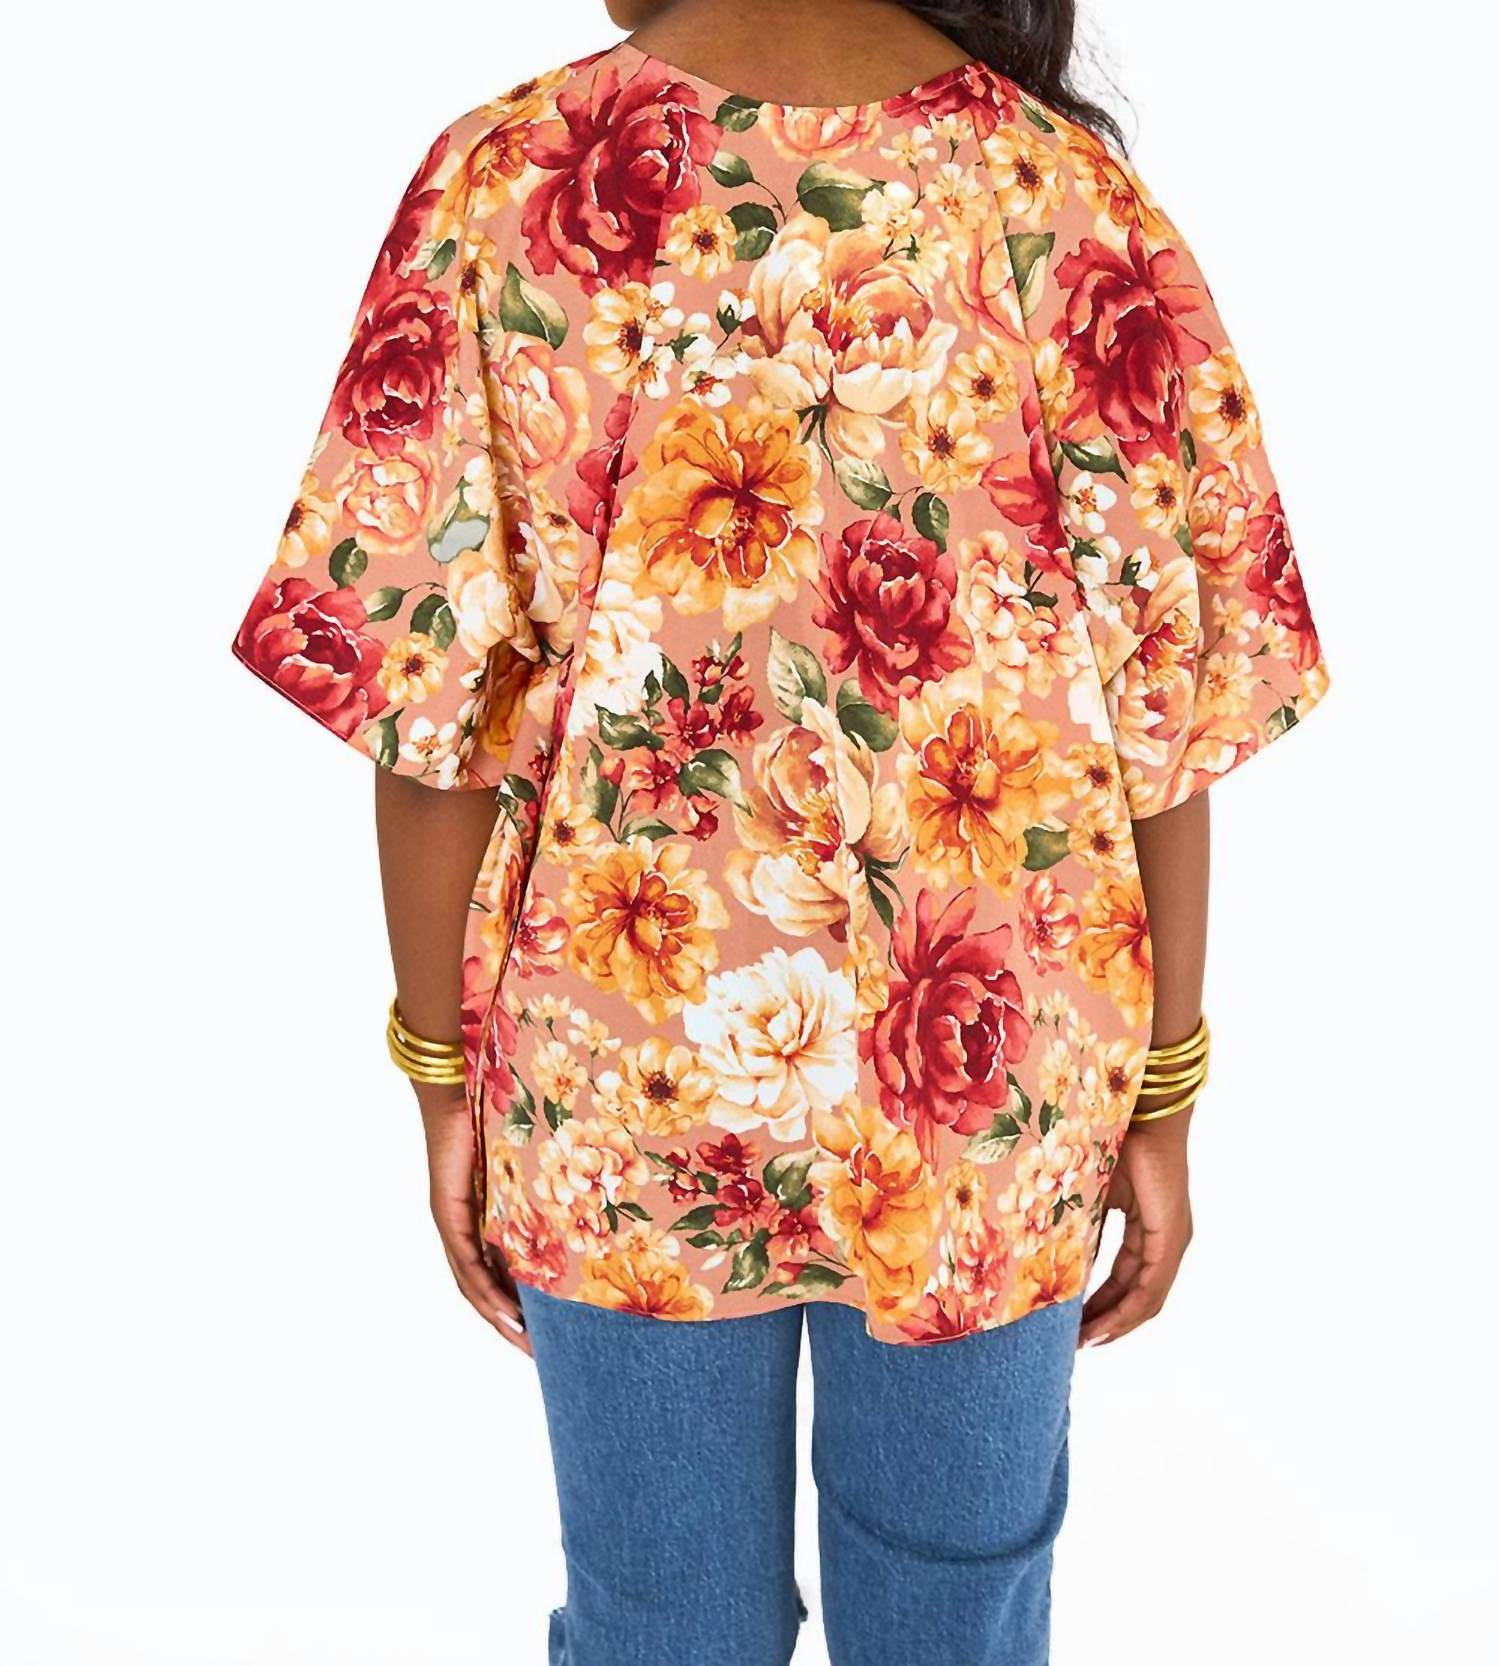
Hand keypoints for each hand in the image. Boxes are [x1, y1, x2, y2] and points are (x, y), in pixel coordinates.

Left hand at [417, 1084, 531, 1357]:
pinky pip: (466, 1262)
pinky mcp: (448, 1212)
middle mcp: (469, 1225)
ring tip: (526, 1345)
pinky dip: (485, 1291)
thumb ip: (556, 1180)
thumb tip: (602, 1191)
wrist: (462, 1077)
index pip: (506, 1271)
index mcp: (492, 1215)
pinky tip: (506, 1311)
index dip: (526, 1304)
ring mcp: (455, 1222)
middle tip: (543, 1356)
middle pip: (487, 1289)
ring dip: (499, 1318)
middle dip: (513, 1325)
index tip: (555, 1331)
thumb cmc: (501, 1107)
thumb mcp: (537, 1158)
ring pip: (474, 1285)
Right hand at [1079, 1111, 1193, 1347]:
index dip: (1101, 1305)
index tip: (1073, 1324)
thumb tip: (1047, 1252)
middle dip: (1106, 1322)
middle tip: (1074, 1343)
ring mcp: (1171, 1240)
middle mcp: (1165, 1239)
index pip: (1125, 1278)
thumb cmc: (1111, 1136)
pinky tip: (1104, 1325)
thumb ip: (1077, 1222)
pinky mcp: (1171, 1236)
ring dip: (1115, 1324)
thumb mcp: (1087, 1191)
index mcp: (1146, 1225)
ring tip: (1084, 1342)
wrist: (1137, 1108)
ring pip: (1146, 1298)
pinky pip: (1150, 1286)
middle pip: (1137, 1296)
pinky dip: (1127, 1310)